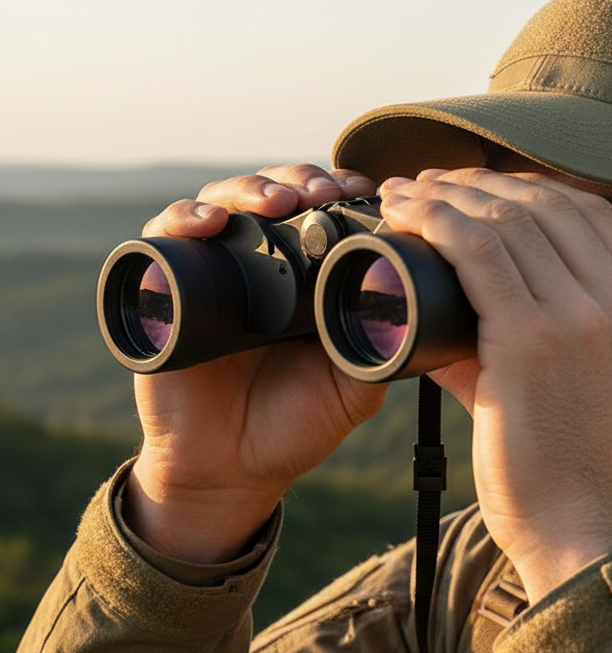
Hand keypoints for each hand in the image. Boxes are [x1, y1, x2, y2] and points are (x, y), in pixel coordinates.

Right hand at [126, 164, 387, 562]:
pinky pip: (162, 240)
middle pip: (275, 193)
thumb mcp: (354, 384)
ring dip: (251, 189)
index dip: (340, 190)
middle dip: (301, 180)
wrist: (231, 472)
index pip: (321, 211)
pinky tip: (209, 222)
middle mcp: (256, 265)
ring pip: (223, 202)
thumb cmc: (294, 426)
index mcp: (304, 277)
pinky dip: (182, 220)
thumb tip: (409, 303)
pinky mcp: (161, 292)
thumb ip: (379, 344)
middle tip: (324, 191)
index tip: (366, 191)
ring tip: (278, 200)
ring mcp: (209, 273)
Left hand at [377, 168, 611, 601]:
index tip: (474, 187)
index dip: (524, 185)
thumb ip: (523, 330)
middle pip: (545, 202)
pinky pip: (478, 251)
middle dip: (479, 182)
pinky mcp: (536, 338)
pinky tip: (407, 212)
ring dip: (448, 194)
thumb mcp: (572, 380)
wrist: (584, 531)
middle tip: (428, 183)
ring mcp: (587, 316)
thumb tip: (449, 299)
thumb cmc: (571, 462)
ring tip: (407, 193)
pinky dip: (435, 221)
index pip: (586, 210)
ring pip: (508, 218)